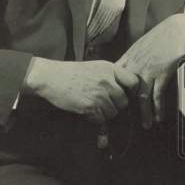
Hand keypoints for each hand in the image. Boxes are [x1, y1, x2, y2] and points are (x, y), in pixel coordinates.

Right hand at [23, 58, 139, 122]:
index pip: (134, 82)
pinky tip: (86, 110)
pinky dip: (95, 118)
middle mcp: (108, 81)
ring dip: (105, 113)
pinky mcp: (90, 106)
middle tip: (103, 103)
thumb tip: (128, 68)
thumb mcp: (96, 66)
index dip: (133, 91)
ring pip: (113, 112)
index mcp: (110, 69)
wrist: (50, 77)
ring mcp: (99, 94)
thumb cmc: (73, 72)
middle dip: (116, 105)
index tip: (126, 95)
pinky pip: (101, 119)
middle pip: (124, 101)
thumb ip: (112, 71)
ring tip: (93, 106)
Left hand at [117, 12, 184, 123]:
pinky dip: (158, 108)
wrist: (178, 30)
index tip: (114, 102)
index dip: (114, 91)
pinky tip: (159, 116)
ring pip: (141, 97)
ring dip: (144, 113)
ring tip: (146, 124)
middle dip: (127, 107)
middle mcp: (135, 65)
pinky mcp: (161, 74)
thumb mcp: (143, 43)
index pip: (116, 78)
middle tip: (127, 120)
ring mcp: (147, 71)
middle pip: (126, 91)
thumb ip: (135, 56)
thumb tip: (132, 66)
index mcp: (129, 57)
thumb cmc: (163, 34)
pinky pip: (157, 95)